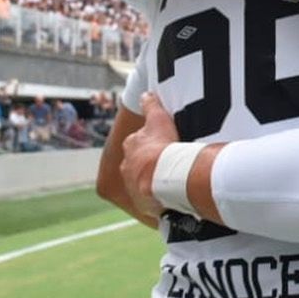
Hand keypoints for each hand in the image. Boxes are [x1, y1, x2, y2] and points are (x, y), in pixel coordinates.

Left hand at [119, 93, 176, 221]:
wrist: (163, 176)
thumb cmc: (162, 146)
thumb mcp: (159, 119)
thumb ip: (151, 106)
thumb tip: (145, 94)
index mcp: (131, 146)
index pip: (138, 143)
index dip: (150, 144)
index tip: (161, 146)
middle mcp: (127, 166)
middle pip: (137, 164)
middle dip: (148, 165)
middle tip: (166, 165)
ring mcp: (132, 186)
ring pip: (142, 182)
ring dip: (153, 182)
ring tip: (171, 183)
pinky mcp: (141, 203)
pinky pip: (150, 200)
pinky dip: (158, 199)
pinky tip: (171, 197)